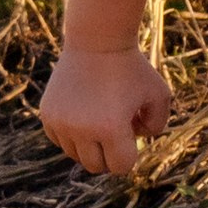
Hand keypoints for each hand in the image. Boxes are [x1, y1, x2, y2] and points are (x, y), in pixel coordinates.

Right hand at [39, 43, 173, 179]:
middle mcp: (82, 130)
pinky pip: (60, 140)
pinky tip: (83, 113)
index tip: (131, 132)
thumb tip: (137, 142)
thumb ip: (157, 126)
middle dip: (109, 153)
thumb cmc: (132, 68)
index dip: (129, 154)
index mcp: (111, 128)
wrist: (97, 40)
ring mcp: (61, 123)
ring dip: (90, 144)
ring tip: (100, 116)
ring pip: (75, 155)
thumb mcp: (159, 94)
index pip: (120, 167)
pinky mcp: (48, 115)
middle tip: (116, 128)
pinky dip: (72, 134)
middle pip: (95, 165)